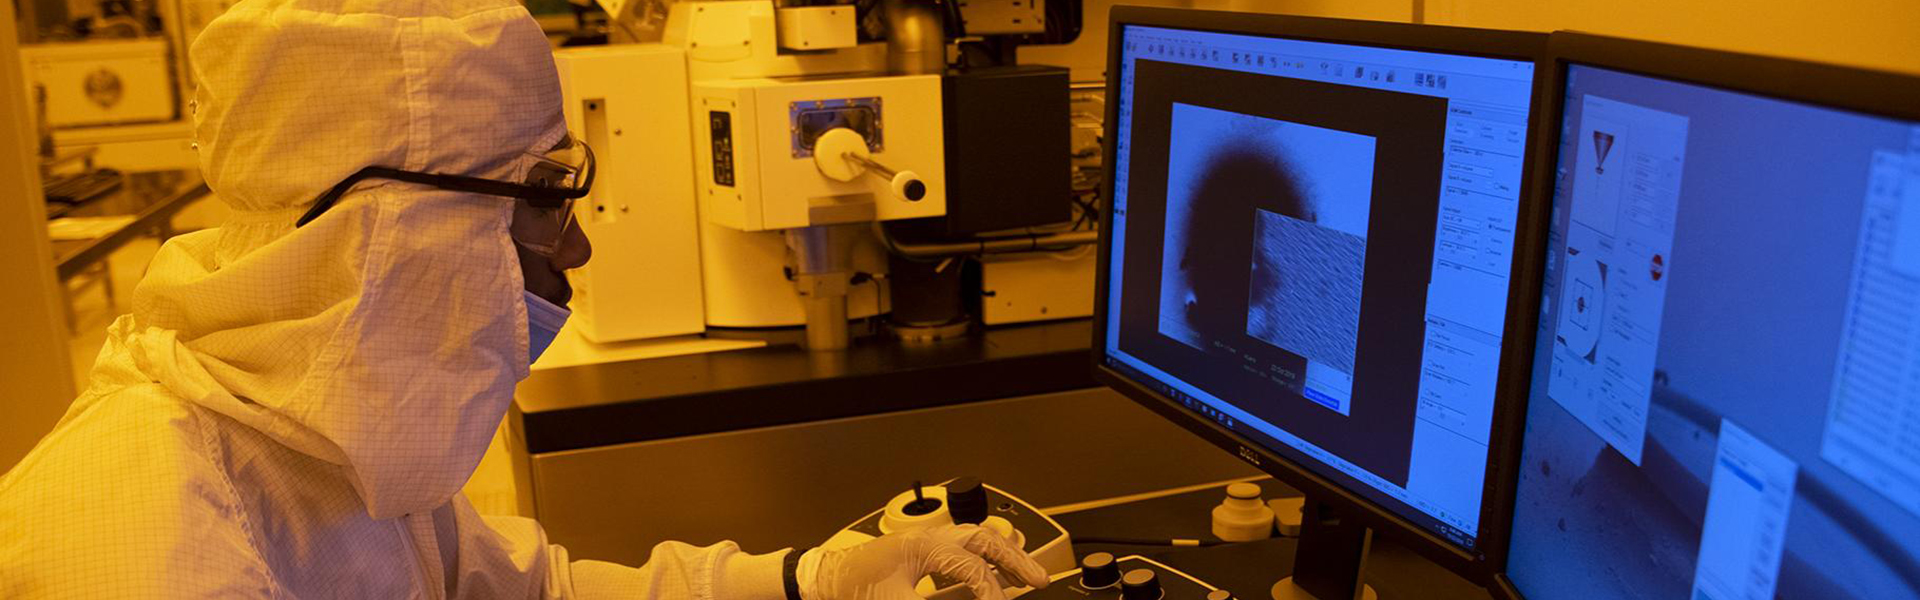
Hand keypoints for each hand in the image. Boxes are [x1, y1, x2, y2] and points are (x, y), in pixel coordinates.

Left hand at [801, 524, 1050, 599]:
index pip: (975, 568)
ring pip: (972, 541)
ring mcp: (921, 543)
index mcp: (925, 544)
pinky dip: (978, 563)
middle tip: (1038, 578)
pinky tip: (984, 578)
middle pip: (983, 539)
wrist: (816, 582)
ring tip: (1022, 575)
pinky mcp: (914, 555)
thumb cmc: (848, 588)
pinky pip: (957, 553)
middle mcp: (927, 538)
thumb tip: (973, 599)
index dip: (994, 594)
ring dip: (999, 557)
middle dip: (1014, 558)